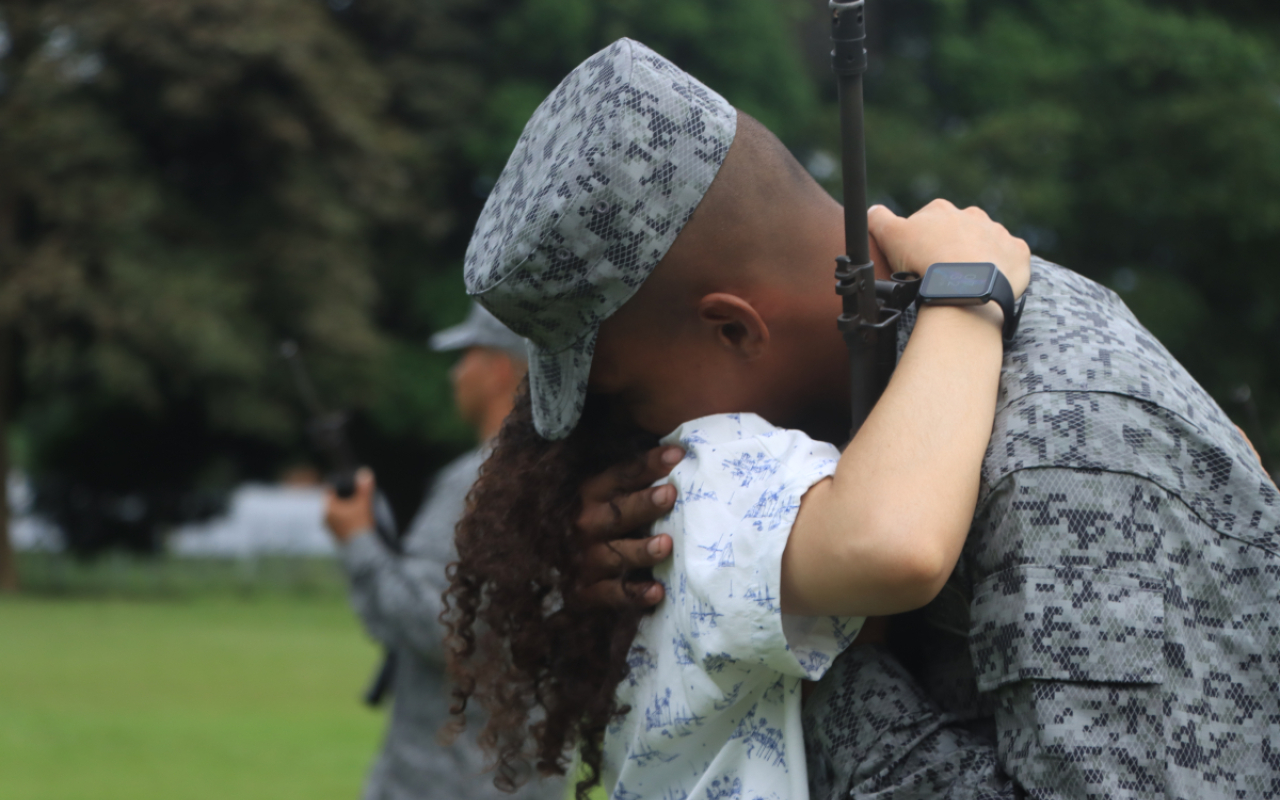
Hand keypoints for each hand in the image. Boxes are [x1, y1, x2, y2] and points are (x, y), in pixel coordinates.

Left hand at [324, 467, 375, 542]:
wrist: (362, 551)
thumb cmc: (361, 524)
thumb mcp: (364, 503)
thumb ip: (364, 488)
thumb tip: (365, 472)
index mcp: (328, 508)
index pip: (330, 491)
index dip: (340, 486)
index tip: (350, 484)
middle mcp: (325, 517)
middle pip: (333, 501)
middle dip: (343, 497)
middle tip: (355, 493)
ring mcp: (329, 528)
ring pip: (336, 512)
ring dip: (344, 508)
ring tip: (356, 505)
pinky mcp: (335, 536)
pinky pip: (338, 522)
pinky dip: (345, 518)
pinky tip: (355, 518)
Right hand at [575, 445, 683, 608]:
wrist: (561, 563)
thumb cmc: (602, 520)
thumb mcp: (608, 494)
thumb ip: (635, 479)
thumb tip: (680, 452)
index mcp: (592, 494)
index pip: (621, 476)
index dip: (648, 464)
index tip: (678, 454)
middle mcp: (587, 524)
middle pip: (617, 513)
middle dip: (644, 504)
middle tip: (670, 494)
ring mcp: (587, 559)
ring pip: (617, 554)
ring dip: (642, 550)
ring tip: (666, 545)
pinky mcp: (588, 591)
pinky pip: (613, 594)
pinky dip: (634, 594)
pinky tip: (657, 592)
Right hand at [869, 199, 1030, 297]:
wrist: (965, 288)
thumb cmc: (925, 262)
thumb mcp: (890, 237)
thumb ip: (878, 219)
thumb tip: (873, 209)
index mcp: (942, 210)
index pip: (928, 221)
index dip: (921, 242)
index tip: (918, 261)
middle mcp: (973, 215)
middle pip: (959, 231)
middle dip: (951, 248)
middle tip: (941, 274)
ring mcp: (998, 233)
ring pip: (985, 244)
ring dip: (976, 258)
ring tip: (965, 283)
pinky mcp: (1018, 252)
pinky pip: (1010, 258)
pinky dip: (1001, 269)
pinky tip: (989, 282)